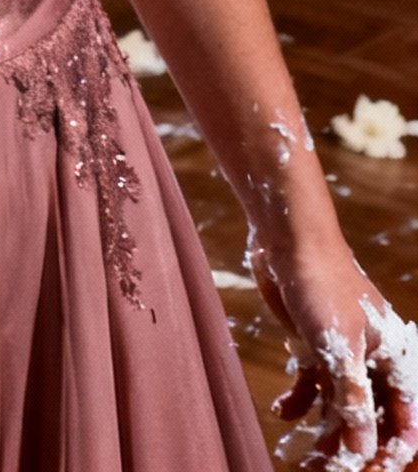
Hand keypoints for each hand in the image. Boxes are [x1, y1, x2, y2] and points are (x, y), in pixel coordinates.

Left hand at [253, 233, 417, 470]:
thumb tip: (362, 451)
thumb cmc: (321, 284)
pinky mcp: (315, 343)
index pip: (404, 422)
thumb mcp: (338, 347)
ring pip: (340, 407)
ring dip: (325, 434)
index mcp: (395, 361)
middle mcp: (374, 362)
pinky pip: (313, 384)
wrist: (288, 236)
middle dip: (353, 450)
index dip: (390, 453)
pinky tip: (282, 413)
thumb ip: (353, 400)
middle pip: (371, 420)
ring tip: (304, 462)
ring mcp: (344, 354)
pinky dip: (300, 400)